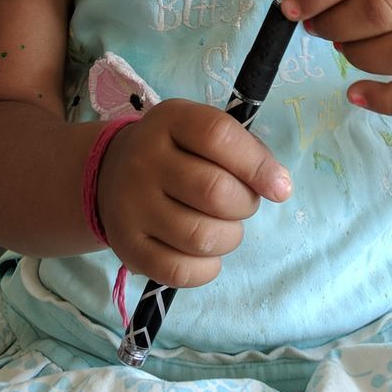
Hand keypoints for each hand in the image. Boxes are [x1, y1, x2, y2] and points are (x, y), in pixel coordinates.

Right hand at [95, 98, 291, 288]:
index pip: (218, 135)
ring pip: (201, 236)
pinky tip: (207, 253)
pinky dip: (207, 268)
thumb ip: (243, 149)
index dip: (257, 164)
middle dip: (245, 204)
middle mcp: (144, 160)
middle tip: (241, 203)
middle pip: (214, 191)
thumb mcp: (200, 131)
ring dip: (230, 237)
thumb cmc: (175, 152)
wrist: (111, 174)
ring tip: (225, 227)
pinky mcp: (128, 247)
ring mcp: (132, 206)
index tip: (280, 187)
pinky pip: (181, 271)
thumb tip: (279, 186)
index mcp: (169, 120)